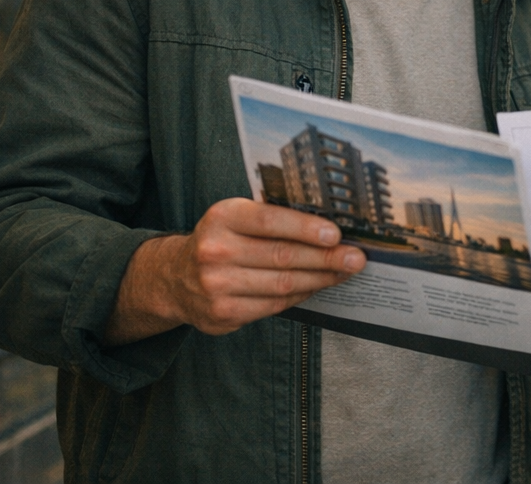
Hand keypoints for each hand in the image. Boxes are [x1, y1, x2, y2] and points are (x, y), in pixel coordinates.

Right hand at [103, 198, 365, 345]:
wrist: (174, 278)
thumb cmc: (221, 240)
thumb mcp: (236, 217)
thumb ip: (273, 218)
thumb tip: (329, 227)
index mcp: (221, 218)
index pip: (269, 221)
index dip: (306, 228)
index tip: (336, 234)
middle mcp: (214, 251)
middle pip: (282, 257)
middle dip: (326, 258)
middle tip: (356, 258)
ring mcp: (216, 286)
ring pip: (282, 285)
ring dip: (320, 279)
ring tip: (344, 273)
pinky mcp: (222, 313)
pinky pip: (274, 305)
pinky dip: (301, 296)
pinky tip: (317, 287)